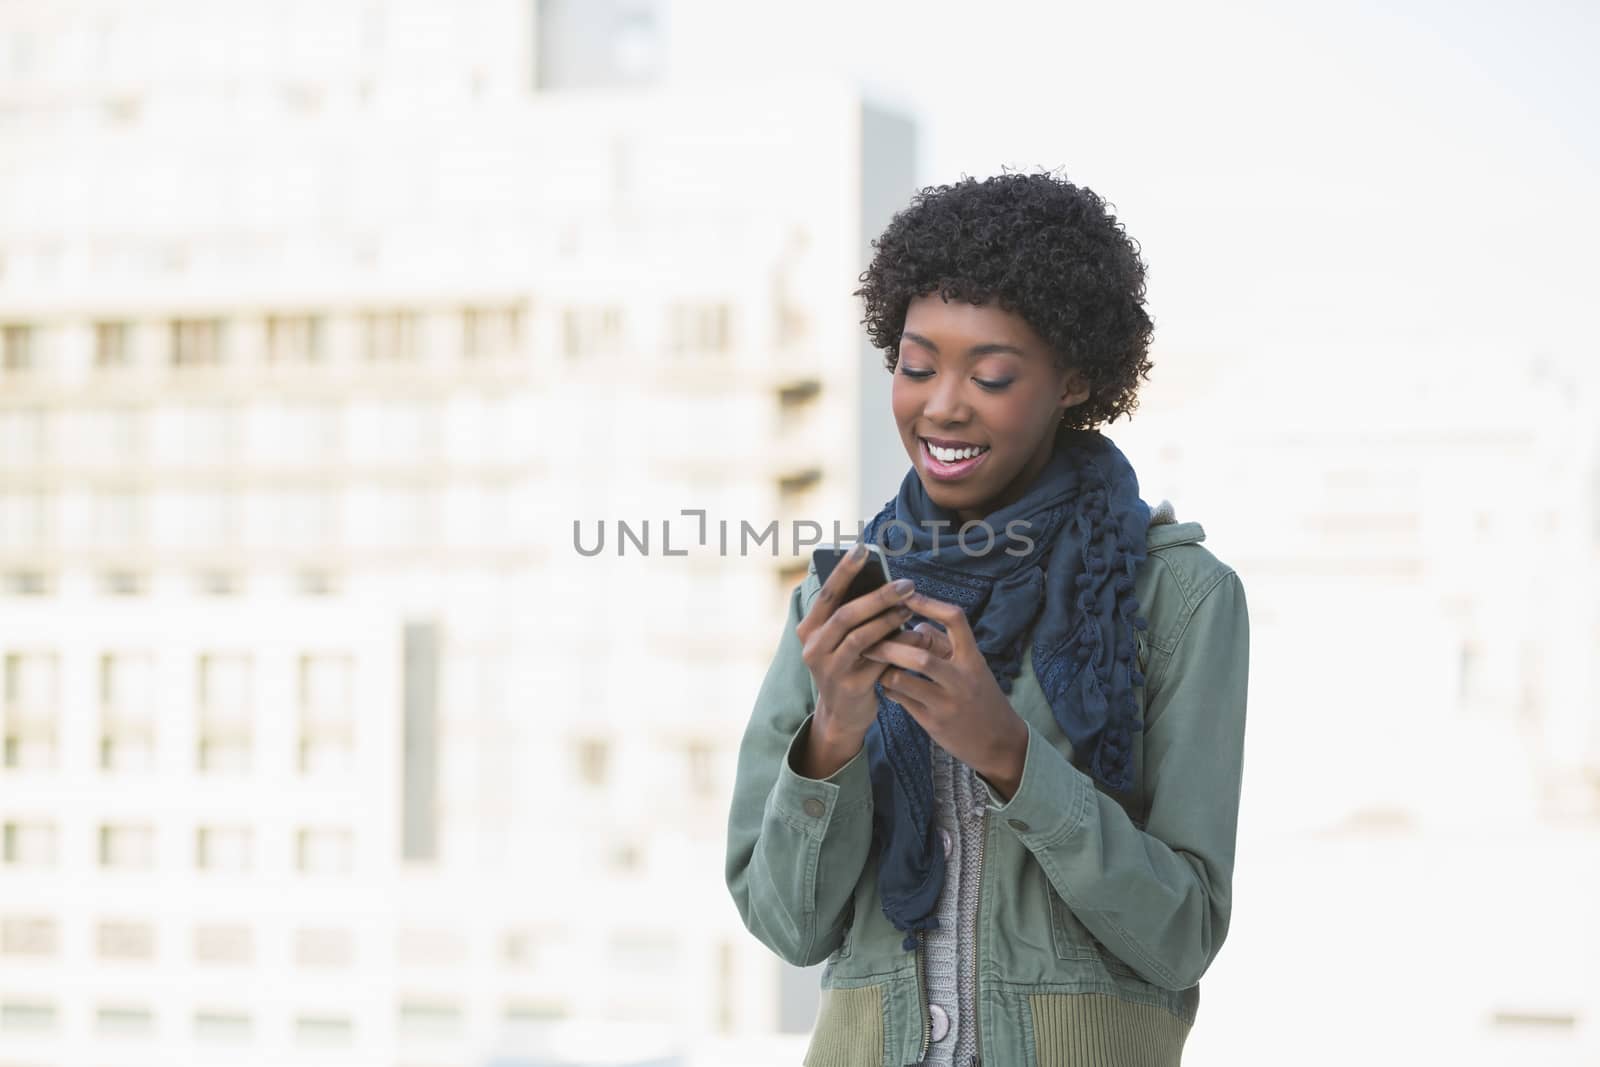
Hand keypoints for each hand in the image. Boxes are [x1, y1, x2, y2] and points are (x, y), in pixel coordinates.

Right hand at [795, 547, 917, 745]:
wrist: (843, 714)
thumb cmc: (847, 664)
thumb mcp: (841, 638)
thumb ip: (853, 613)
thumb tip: (883, 579)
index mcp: (808, 629)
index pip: (827, 594)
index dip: (844, 570)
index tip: (863, 548)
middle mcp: (813, 647)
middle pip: (845, 614)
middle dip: (877, 596)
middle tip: (905, 584)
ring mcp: (829, 669)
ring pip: (860, 637)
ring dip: (888, 620)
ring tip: (910, 607)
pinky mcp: (850, 687)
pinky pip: (878, 660)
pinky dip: (898, 646)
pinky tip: (916, 636)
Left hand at [859, 592, 1029, 799]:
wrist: (999, 742)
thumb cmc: (982, 697)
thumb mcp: (973, 668)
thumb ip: (946, 646)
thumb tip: (916, 625)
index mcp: (973, 658)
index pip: (955, 620)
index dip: (929, 604)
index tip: (906, 596)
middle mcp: (961, 679)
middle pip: (920, 655)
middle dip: (890, 645)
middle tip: (869, 636)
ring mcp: (946, 702)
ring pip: (904, 679)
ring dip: (884, 667)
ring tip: (873, 659)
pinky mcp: (933, 722)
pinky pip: (901, 699)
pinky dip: (888, 687)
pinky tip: (885, 683)